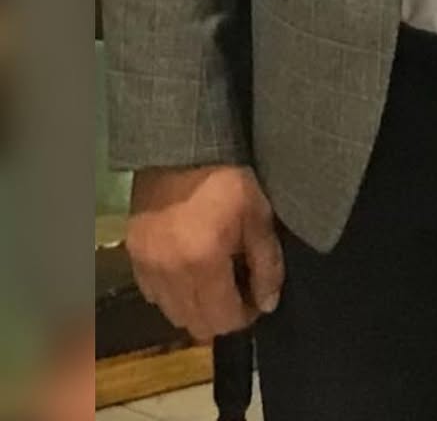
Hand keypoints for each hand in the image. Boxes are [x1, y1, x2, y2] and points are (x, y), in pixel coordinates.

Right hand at [126, 164, 283, 342]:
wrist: (179, 147)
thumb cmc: (226, 178)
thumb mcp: (258, 214)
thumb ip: (267, 263)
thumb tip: (267, 304)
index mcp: (203, 262)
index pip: (224, 320)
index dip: (245, 316)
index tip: (256, 299)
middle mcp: (170, 273)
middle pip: (197, 325)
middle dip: (222, 316)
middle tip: (238, 291)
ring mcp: (146, 267)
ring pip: (174, 315)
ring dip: (197, 308)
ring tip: (214, 281)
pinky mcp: (132, 257)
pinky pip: (154, 295)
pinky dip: (174, 294)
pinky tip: (188, 270)